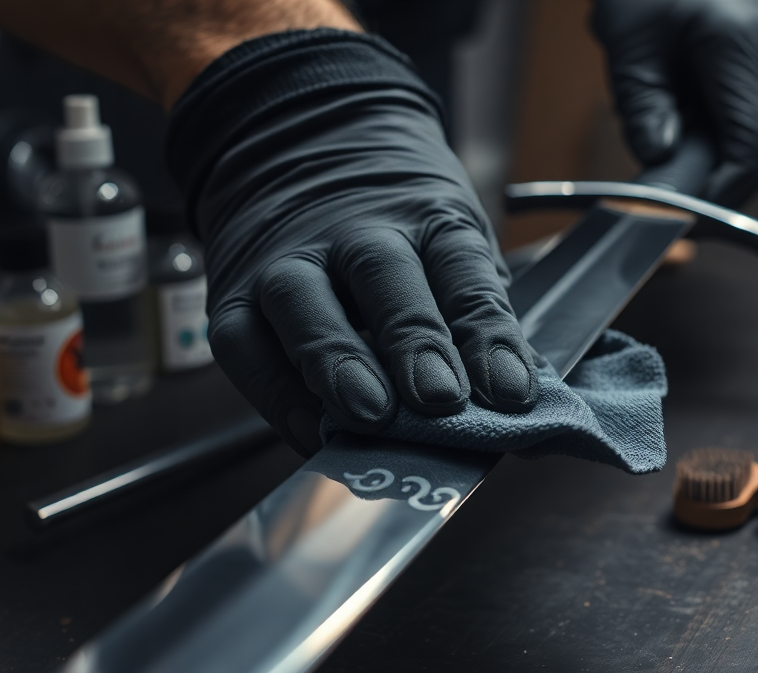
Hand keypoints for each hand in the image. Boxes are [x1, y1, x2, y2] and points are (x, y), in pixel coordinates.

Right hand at [170, 33, 538, 455]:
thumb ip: (480, 323)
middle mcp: (357, 232)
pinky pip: (246, 347)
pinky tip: (312, 433)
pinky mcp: (234, 297)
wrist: (298, 153)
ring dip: (336, 361)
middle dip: (413, 341)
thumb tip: (523, 406)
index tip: (511, 393)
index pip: (463, 271)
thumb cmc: (397, 231)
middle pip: (384, 277)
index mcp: (429, 219)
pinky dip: (276, 396)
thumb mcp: (454, 252)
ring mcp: (289, 262)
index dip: (489, 335)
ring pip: (304, 303)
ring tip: (368, 415)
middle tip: (438, 398)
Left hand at [591, 0, 757, 207]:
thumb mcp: (630, 55)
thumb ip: (643, 112)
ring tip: (695, 187)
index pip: (750, 144)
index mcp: (738, 43)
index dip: (723, 191)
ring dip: (739, 169)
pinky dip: (744, 146)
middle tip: (689, 214)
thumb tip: (661, 159)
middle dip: (732, 188)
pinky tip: (709, 156)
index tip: (691, 216)